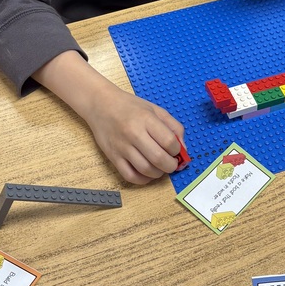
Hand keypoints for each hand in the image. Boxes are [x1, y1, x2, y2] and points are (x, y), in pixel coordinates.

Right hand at [32, 51, 184, 185]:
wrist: (101, 104)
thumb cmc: (130, 106)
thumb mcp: (155, 109)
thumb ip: (173, 127)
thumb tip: (184, 149)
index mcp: (146, 119)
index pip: (169, 141)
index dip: (177, 150)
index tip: (175, 150)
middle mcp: (134, 134)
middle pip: (159, 158)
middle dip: (171, 165)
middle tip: (171, 163)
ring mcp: (122, 147)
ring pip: (146, 170)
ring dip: (159, 174)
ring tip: (160, 168)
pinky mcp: (113, 157)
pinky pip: (130, 176)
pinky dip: (143, 180)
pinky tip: (147, 174)